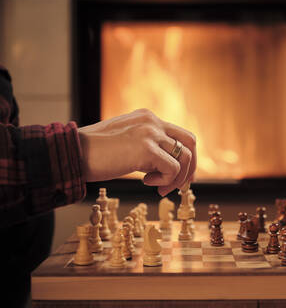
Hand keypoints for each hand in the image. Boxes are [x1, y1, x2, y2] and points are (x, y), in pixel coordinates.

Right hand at [78, 109, 195, 195]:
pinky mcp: (145, 148)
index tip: (176, 177)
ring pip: (184, 157)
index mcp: (148, 118)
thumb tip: (167, 168)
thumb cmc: (96, 154)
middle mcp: (152, 121)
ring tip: (158, 188)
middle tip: (178, 186)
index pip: (180, 135)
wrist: (72, 153)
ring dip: (176, 179)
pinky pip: (172, 168)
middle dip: (190, 167)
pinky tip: (146, 183)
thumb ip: (148, 148)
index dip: (184, 158)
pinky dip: (165, 180)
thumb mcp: (127, 144)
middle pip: (190, 142)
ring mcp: (149, 133)